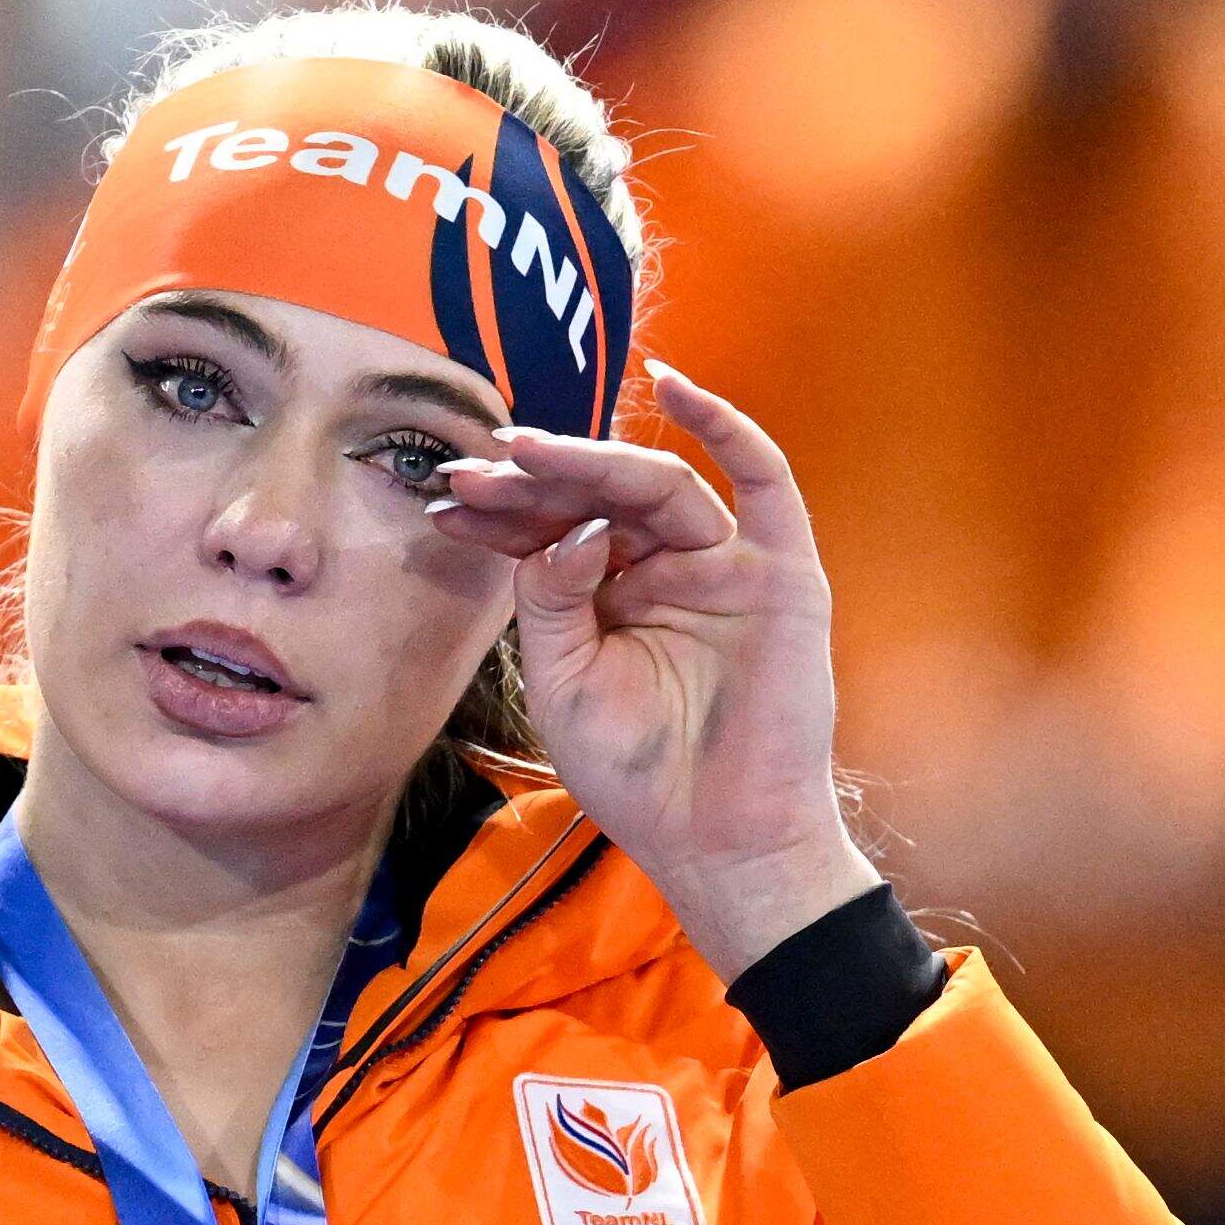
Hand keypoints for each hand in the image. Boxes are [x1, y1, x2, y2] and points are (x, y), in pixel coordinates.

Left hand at [426, 358, 882, 977]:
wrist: (717, 838)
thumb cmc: (638, 774)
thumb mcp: (562, 681)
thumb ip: (551, 597)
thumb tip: (568, 525)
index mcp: (610, 598)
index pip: (553, 532)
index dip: (501, 513)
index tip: (443, 502)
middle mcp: (665, 569)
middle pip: (599, 499)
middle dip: (534, 483)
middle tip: (475, 470)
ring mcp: (725, 565)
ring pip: (658, 486)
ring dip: (594, 462)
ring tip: (530, 454)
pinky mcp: (780, 570)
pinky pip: (762, 478)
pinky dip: (724, 424)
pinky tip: (672, 385)